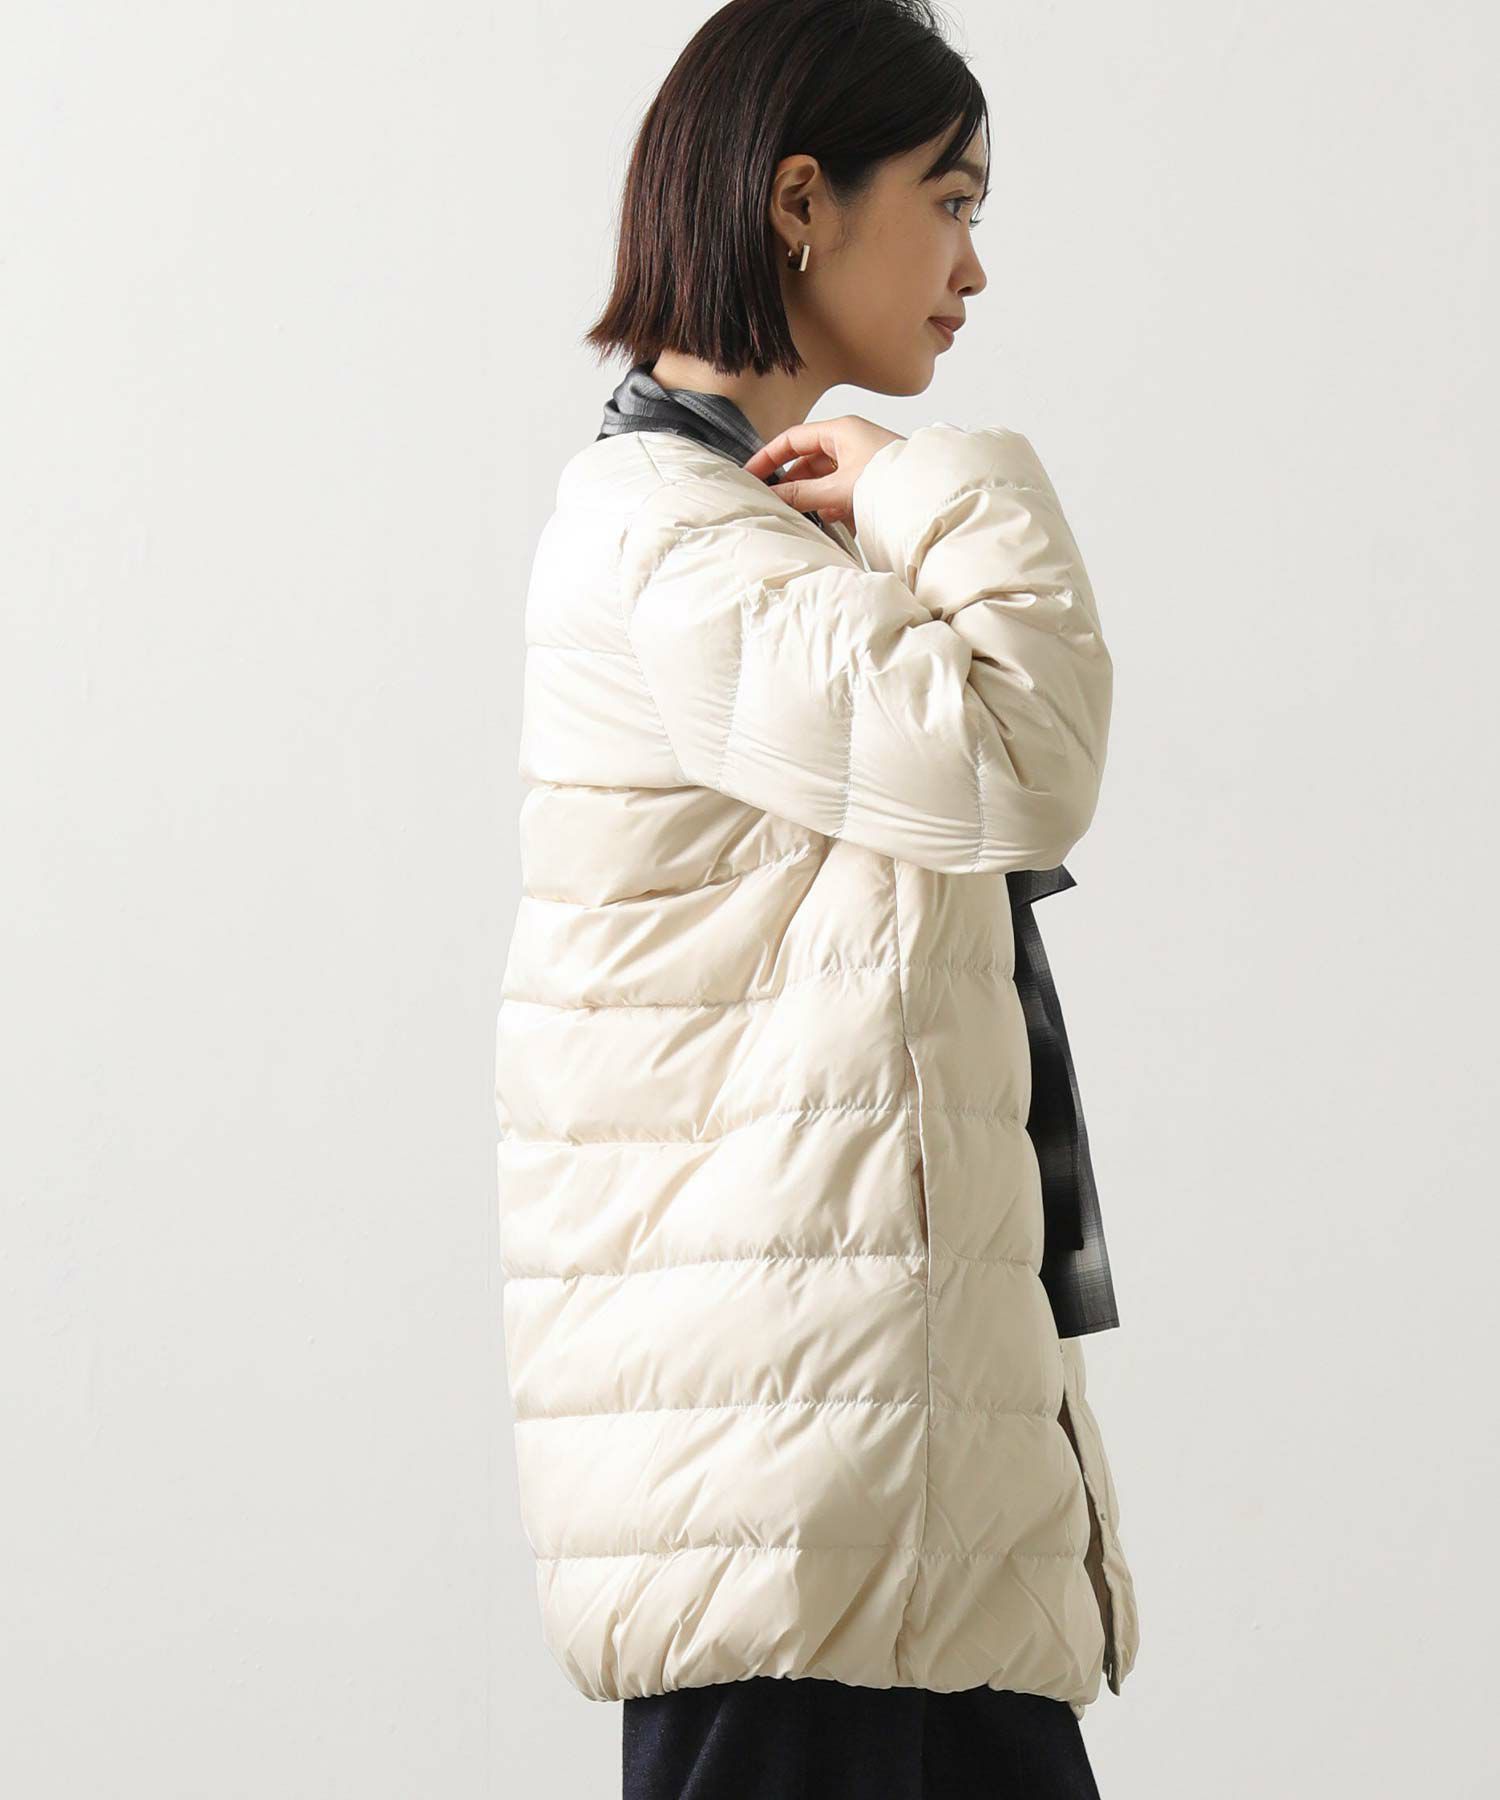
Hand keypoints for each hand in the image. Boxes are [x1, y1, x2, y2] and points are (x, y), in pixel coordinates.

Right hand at [743, 416, 903, 532]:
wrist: (931, 498)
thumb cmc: (892, 481)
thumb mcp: (839, 489)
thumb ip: (803, 494)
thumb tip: (774, 497)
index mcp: (841, 431)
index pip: (793, 438)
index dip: (769, 456)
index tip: (751, 475)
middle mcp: (850, 441)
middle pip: (807, 460)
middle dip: (792, 482)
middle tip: (774, 501)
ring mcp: (861, 461)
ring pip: (824, 478)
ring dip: (813, 497)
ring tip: (803, 515)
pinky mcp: (871, 481)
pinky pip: (841, 490)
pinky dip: (832, 504)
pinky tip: (832, 519)